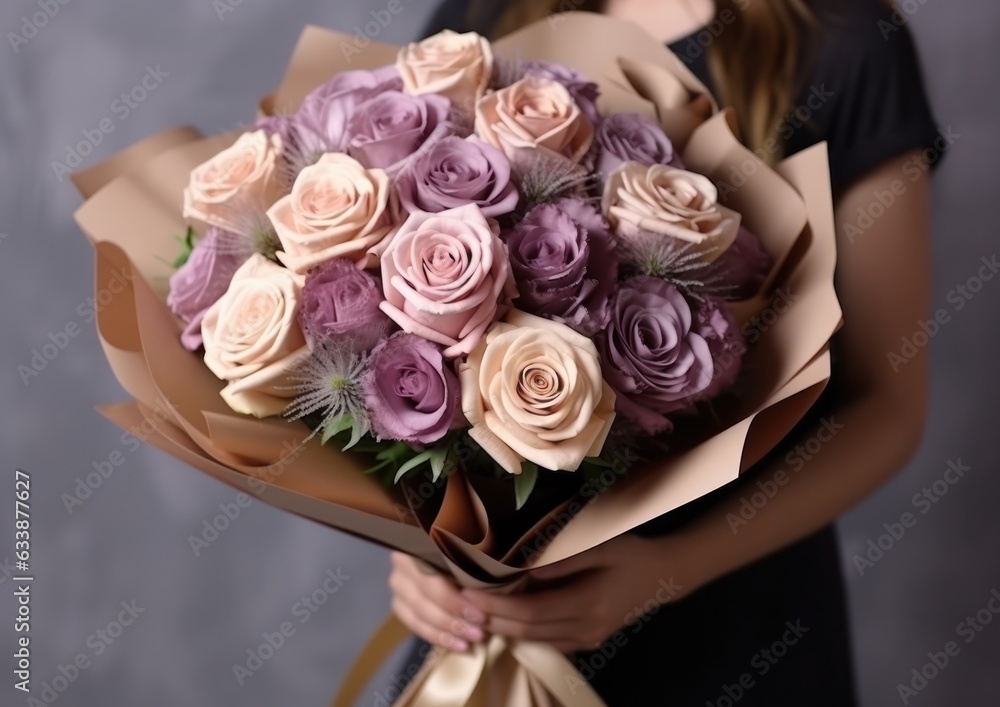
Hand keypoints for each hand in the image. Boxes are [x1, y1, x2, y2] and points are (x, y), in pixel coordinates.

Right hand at [388, 552, 488, 651]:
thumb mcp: (473, 553)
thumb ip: (472, 569)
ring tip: (469, 642)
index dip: (453, 602)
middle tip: (479, 633)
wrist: (464, 546)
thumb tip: (479, 593)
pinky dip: (436, 636)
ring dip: (444, 631)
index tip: (480, 616)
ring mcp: (398, 581)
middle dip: (452, 620)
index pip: (431, 580)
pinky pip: (413, 623)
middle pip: (422, 599)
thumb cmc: (472, 549)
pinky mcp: (400, 600)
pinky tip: (458, 644)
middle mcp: (402, 560)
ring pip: (416, 613)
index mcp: (417, 542)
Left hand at [461, 533, 700, 653]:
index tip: (469, 593)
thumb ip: (561, 559)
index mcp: (587, 603)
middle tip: (461, 603)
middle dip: (492, 619)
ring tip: (474, 612)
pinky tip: (504, 620)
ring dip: (503, 628)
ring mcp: (588, 638)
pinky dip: (523, 632)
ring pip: (535, 640)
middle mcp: (585, 628)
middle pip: (527, 630)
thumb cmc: (629, 553)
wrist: (664, 575)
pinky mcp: (588, 640)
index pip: (530, 611)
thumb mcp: (597, 547)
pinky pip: (548, 641)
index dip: (497, 606)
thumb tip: (522, 567)